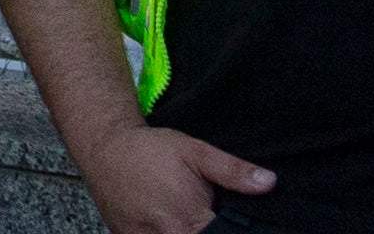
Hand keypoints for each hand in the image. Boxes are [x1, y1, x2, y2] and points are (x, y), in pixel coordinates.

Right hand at [71, 123, 272, 233]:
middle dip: (207, 231)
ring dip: (185, 232)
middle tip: (203, 214)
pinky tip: (168, 221)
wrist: (103, 148)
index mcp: (188, 221)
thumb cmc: (149, 150)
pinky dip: (167, 233)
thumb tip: (269, 183)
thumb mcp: (195, 152)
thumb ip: (233, 171)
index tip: (224, 219)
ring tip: (185, 217)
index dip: (230, 232)